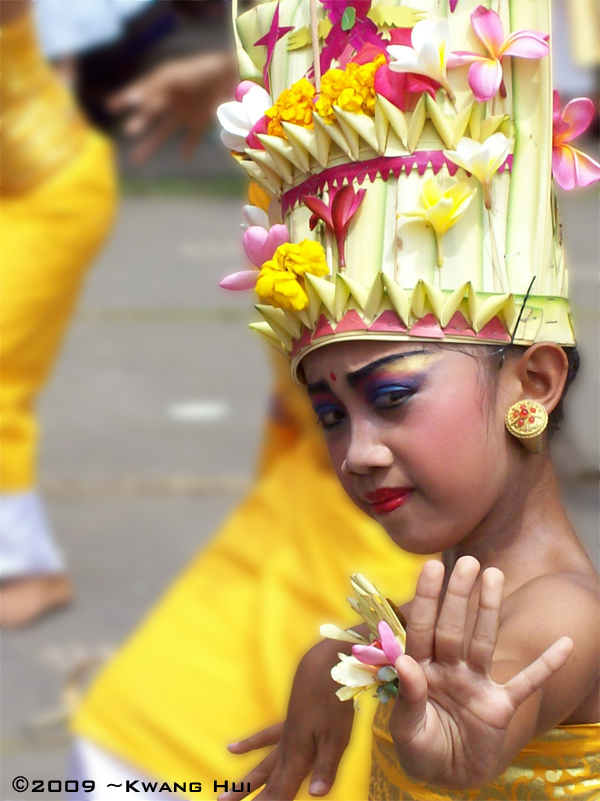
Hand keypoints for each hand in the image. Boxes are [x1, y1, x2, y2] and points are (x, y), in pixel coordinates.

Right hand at [108, 52, 236, 161]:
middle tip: (129, 132)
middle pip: (151, 114)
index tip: (109, 107)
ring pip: (165, 131)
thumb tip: (132, 102)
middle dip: (140, 123)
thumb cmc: (200, 72)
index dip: (125, 98)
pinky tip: (183, 157)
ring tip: (137, 158)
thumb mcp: (173, 78)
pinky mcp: (202, 121)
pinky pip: (192, 137)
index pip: (140, 92)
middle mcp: (172, 98)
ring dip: (152, 143)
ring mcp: (186, 111)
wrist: (230, 76)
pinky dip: (189, 147)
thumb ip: (153, 90)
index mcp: (164, 84)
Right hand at [222, 640, 354, 799]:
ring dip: (247, 780)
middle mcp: (288, 747)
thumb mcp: (337, 738)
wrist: (323, 664)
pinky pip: (266, 737)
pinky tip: (234, 749)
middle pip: (268, 781)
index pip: (281, 790)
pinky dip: (251, 744)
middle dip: (250, 796)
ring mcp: (287, 732)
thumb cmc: (333, 701)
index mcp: (299, 755)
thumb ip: (325, 768)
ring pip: (263, 764)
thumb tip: (315, 795)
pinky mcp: (290, 718)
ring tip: (225, 796)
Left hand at [389, 557, 572, 788]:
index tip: (432, 566)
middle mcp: (449, 669)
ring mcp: (476, 684)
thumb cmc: (421, 749)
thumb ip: (408, 697)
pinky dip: (545, 666)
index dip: (427, 598)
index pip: (423, 628)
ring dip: (490, 610)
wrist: (448, 777)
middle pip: (453, 627)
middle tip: (467, 560)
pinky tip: (563, 644)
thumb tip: (405, 660)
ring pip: (483, 641)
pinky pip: (526, 684)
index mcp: (422, 670)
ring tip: (494, 575)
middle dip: (458, 594)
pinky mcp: (500, 707)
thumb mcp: (406, 731)